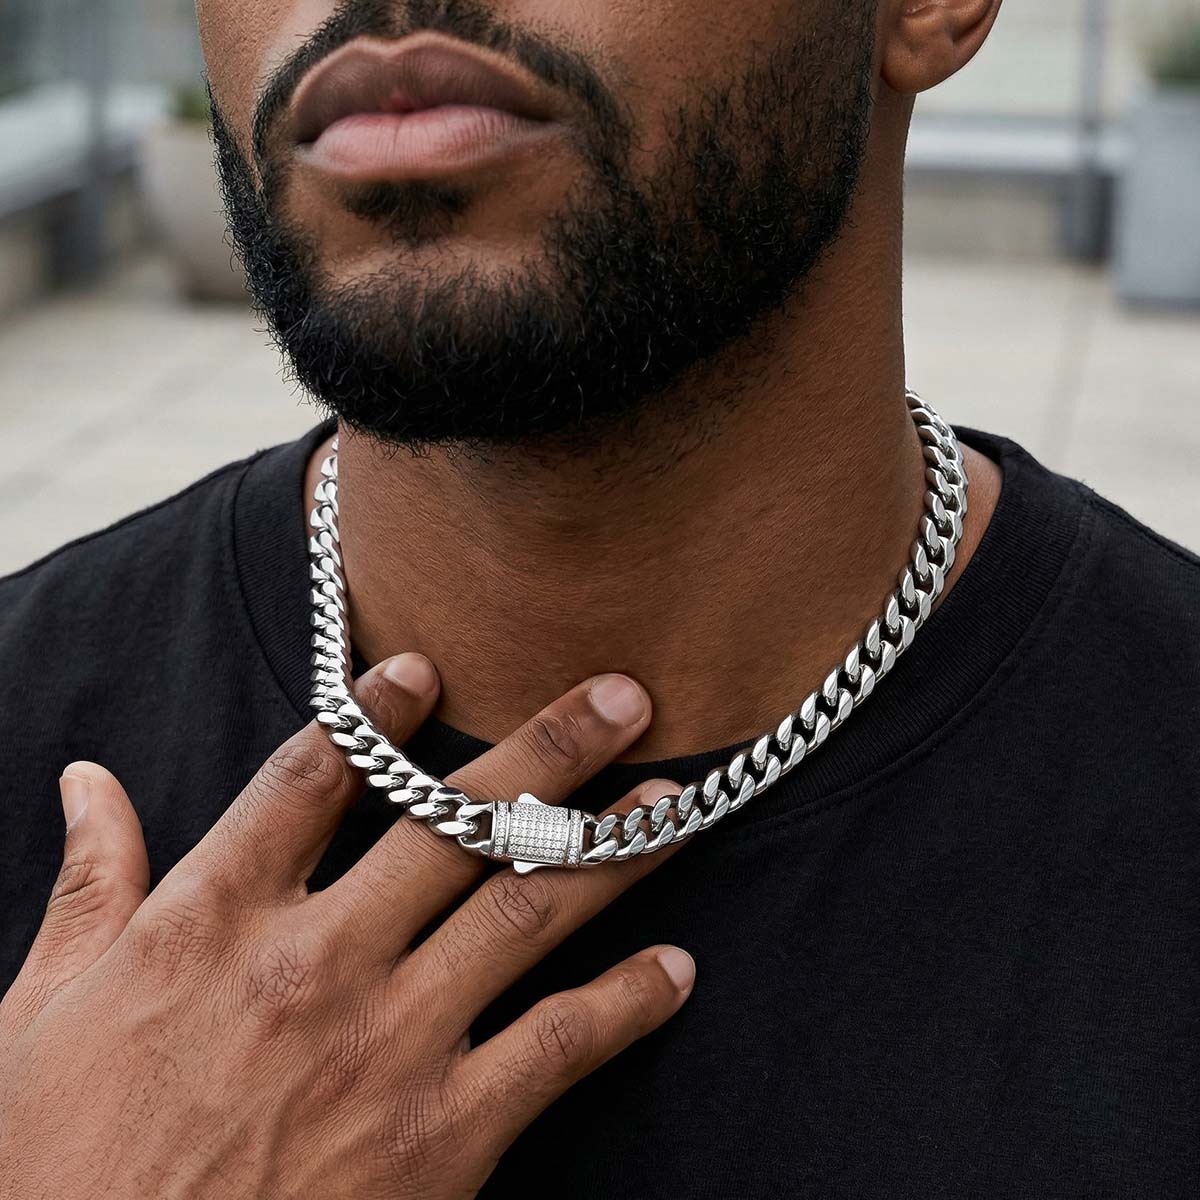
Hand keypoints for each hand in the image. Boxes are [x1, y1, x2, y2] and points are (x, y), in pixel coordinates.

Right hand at [0, 655, 692, 1198]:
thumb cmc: (54, 1167)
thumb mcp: (41, 1016)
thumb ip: (89, 886)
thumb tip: (85, 781)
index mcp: (212, 920)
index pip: (314, 779)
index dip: (378, 715)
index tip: (431, 666)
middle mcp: (314, 961)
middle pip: (454, 822)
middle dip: (550, 750)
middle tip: (623, 697)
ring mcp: (386, 1044)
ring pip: (524, 911)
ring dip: (610, 850)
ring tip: (670, 802)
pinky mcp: (441, 1135)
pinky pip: (557, 1045)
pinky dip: (626, 1003)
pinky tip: (675, 970)